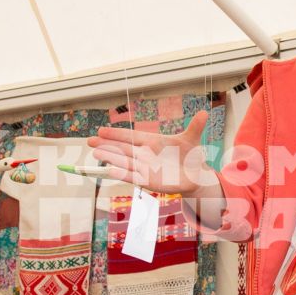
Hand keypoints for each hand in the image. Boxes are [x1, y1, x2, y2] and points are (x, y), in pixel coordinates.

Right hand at [92, 110, 216, 198]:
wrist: (194, 174)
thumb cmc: (189, 154)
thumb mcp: (192, 140)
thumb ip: (195, 127)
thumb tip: (205, 113)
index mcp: (152, 141)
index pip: (131, 135)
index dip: (117, 133)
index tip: (101, 130)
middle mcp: (145, 154)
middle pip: (123, 148)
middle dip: (107, 145)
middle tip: (90, 141)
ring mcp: (145, 168)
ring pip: (124, 162)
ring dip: (111, 158)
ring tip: (96, 153)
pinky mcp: (148, 181)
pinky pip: (132, 177)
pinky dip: (122, 174)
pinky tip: (110, 171)